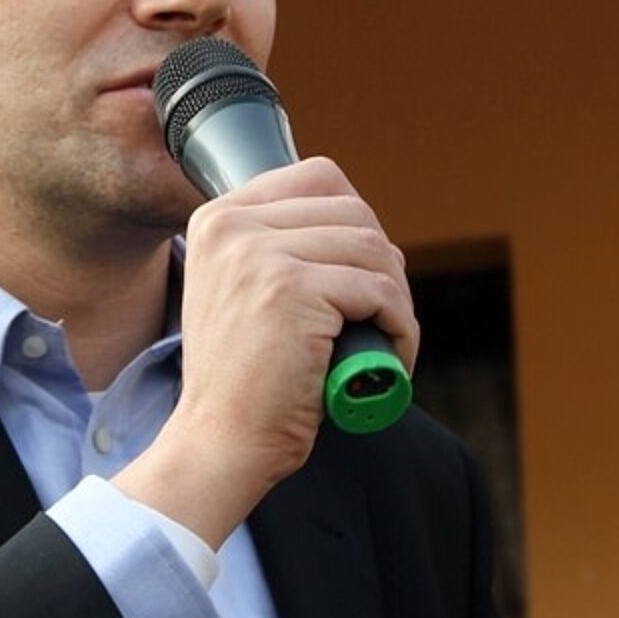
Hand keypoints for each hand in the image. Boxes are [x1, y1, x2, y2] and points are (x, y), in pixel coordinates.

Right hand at [112, 156, 416, 547]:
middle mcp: (232, 225)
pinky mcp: (292, 290)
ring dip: (397, 299)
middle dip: (382, 263)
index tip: (359, 274)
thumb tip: (362, 225)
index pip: (317, 177)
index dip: (355, 224)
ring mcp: (259, 255)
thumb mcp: (242, 289)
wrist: (220, 440)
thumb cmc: (244, 379)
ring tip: (385, 340)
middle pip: (353, 210)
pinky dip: (401, 328)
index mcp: (218, 218)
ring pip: (374, 249)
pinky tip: (389, 358)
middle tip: (379, 314)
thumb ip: (279, 246)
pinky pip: (381, 291)